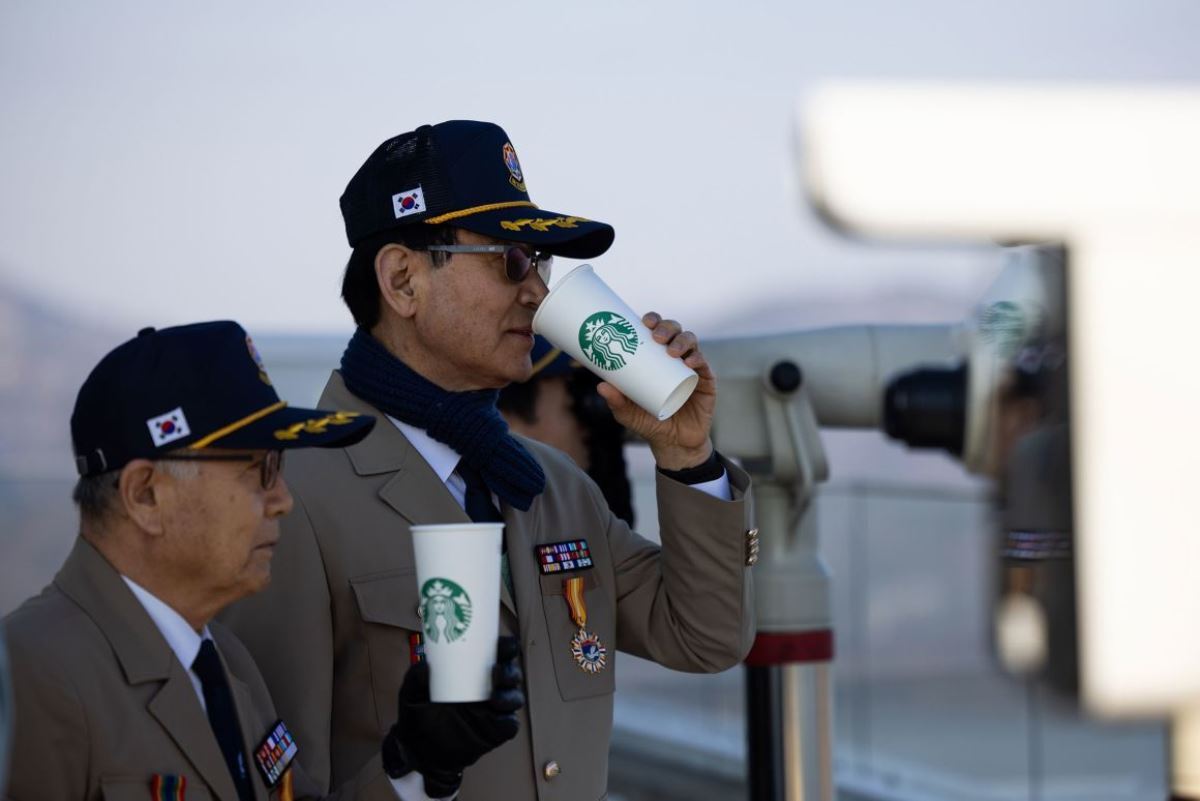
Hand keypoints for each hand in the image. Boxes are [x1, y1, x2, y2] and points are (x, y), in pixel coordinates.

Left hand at [382, 637, 524, 796]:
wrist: (419, 750)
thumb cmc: (418, 713)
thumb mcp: (412, 692)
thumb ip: (415, 678)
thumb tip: (424, 667)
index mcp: (474, 670)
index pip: (498, 653)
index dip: (505, 646)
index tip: (501, 644)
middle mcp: (489, 687)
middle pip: (512, 673)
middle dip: (510, 670)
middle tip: (496, 672)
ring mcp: (494, 710)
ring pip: (515, 697)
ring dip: (510, 695)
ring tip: (495, 698)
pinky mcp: (495, 732)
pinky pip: (509, 725)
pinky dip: (508, 721)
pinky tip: (498, 718)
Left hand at [595, 312, 715, 469]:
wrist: (674, 444)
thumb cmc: (649, 423)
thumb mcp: (628, 413)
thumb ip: (616, 401)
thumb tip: (601, 386)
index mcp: (656, 358)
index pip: (655, 331)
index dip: (653, 320)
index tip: (644, 321)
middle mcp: (675, 357)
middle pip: (674, 331)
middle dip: (667, 327)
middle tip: (657, 337)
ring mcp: (692, 367)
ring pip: (690, 342)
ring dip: (681, 341)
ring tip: (672, 351)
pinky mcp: (706, 381)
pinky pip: (704, 364)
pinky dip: (698, 359)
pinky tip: (690, 362)